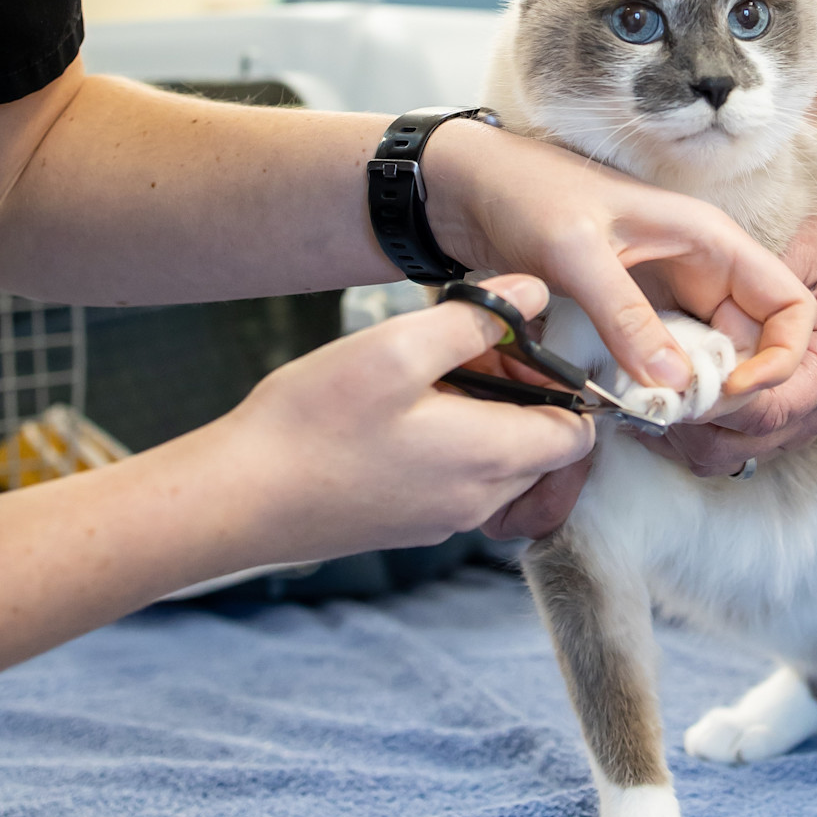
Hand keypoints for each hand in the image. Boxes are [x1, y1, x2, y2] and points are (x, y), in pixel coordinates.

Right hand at [209, 274, 594, 562]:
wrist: (237, 499)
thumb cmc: (311, 423)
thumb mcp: (396, 347)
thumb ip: (476, 318)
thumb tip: (534, 292)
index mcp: (490, 459)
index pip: (580, 434)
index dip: (564, 383)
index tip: (520, 346)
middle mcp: (479, 502)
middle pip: (545, 450)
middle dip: (525, 397)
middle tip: (471, 351)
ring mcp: (444, 520)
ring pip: (504, 466)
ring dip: (489, 418)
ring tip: (434, 376)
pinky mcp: (410, 524)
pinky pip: (464, 483)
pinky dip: (457, 445)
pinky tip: (406, 411)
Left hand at [427, 120, 816, 400]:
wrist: (471, 187)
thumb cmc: (528, 194)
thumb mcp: (576, 254)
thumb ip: (626, 317)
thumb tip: (678, 385)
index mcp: (711, 239)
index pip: (791, 303)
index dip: (782, 355)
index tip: (737, 391)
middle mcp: (704, 266)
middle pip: (757, 342)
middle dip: (737, 389)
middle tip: (686, 418)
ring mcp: (673, 292)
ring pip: (717, 358)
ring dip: (700, 395)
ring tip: (660, 418)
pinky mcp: (640, 314)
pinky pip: (674, 361)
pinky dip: (666, 389)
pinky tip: (638, 407)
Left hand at [655, 201, 816, 476]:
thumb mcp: (808, 248)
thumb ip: (767, 275)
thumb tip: (714, 303)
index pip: (773, 407)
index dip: (723, 401)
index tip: (681, 376)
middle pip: (744, 441)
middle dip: (689, 419)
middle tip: (646, 383)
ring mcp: (795, 424)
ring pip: (725, 455)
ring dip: (680, 431)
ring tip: (644, 392)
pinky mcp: (773, 428)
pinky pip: (721, 450)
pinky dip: (683, 434)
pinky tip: (654, 402)